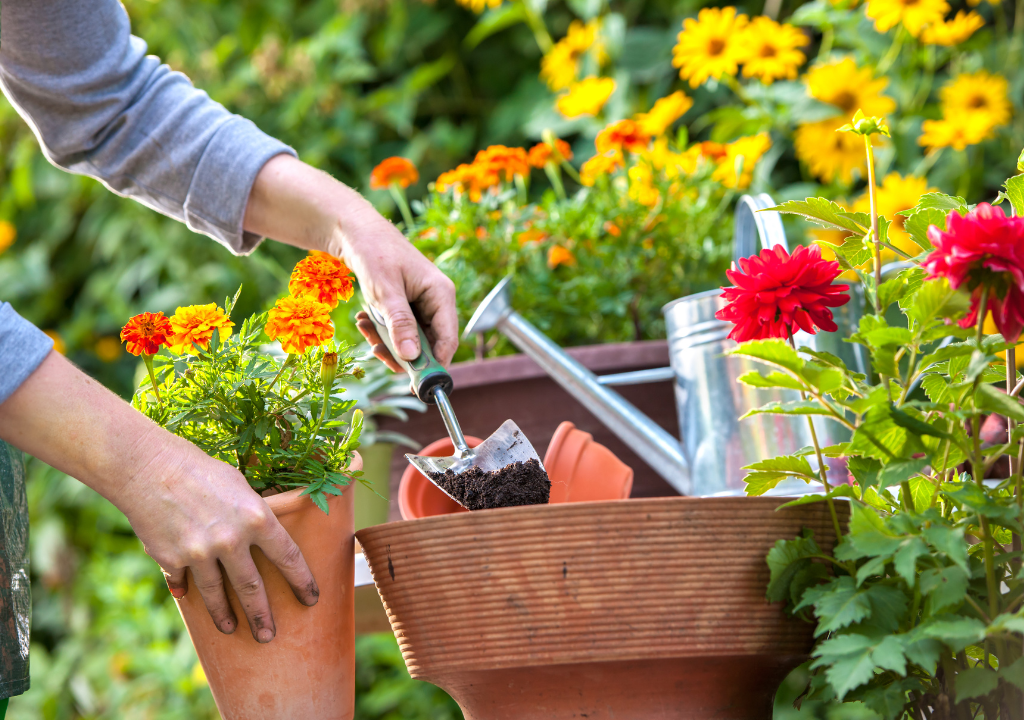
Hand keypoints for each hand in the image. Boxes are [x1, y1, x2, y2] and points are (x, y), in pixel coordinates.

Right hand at [122, 436, 318, 641]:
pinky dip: (185, 590)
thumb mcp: (239, 485)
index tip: (311, 598)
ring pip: (217, 595)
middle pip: (253, 589)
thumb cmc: (200, 469)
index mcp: (256, 517)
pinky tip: (187, 598)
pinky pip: (183, 583)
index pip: (288, 557)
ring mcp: (200, 553)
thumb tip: (263, 536)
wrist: (149, 468)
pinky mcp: (172, 560)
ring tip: (232, 628)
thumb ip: (252, 514)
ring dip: (225, 616)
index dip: (302, 581)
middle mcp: (232, 540)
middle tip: (269, 635)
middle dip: (263, 616)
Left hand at [244, 155, 458, 367]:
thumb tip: (413, 357)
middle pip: (429, 344)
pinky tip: (365, 320)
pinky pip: (399, 329)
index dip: (434, 364)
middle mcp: (437, 301)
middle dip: (402, 352)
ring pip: (411, 339)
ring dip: (387, 341)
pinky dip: (381, 330)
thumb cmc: (374, 253)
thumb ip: (400, 324)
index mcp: (441, 294)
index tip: (415, 384)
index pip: (448, 339)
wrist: (356, 231)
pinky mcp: (408, 306)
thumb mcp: (385, 292)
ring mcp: (422, 304)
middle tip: (376, 352)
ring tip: (366, 328)